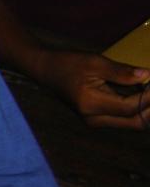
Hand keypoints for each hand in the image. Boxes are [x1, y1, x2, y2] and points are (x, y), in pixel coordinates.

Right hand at [35, 49, 149, 128]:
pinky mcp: (98, 119)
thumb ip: (121, 72)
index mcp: (91, 104)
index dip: (149, 96)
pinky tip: (143, 94)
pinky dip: (138, 109)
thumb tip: (147, 75)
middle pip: (136, 122)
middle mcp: (94, 118)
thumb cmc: (68, 63)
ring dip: (147, 109)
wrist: (47, 71)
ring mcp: (96, 121)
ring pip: (133, 123)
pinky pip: (125, 119)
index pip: (131, 107)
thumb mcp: (94, 62)